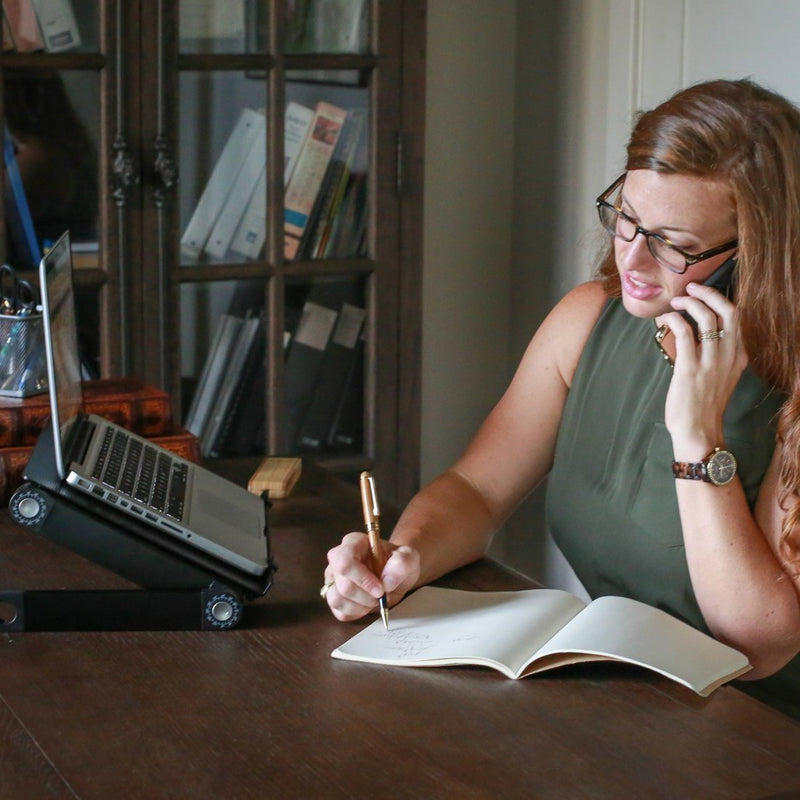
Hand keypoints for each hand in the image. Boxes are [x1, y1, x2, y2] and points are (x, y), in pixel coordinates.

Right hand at [322, 532, 419, 620]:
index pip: (345, 561)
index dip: (362, 579)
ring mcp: (333, 578)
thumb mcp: (409, 557)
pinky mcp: (333, 595)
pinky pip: (339, 611)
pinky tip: (367, 605)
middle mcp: (337, 558)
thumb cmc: (397, 562)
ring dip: (360, 606)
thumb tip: (387, 582)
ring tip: (374, 601)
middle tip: (381, 596)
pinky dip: (356, 613)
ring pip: (336, 599)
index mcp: (353, 542)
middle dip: (365, 596)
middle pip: (342, 584)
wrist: (395, 573)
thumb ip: (402, 563)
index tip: (380, 590)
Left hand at [661, 281, 747, 458]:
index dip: (720, 300)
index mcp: (738, 357)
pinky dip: (674, 320)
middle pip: (729, 312)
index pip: (738, 318)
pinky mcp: (689, 369)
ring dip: (689, 303)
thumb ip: (715, 356)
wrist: (699, 432)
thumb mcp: (720, 377)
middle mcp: (728, 357)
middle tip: (691, 288)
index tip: (703, 293)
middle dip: (709, 294)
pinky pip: (684, 334)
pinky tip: (665, 318)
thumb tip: (696, 334)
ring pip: (707, 318)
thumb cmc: (703, 405)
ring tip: (675, 302)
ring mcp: (710, 363)